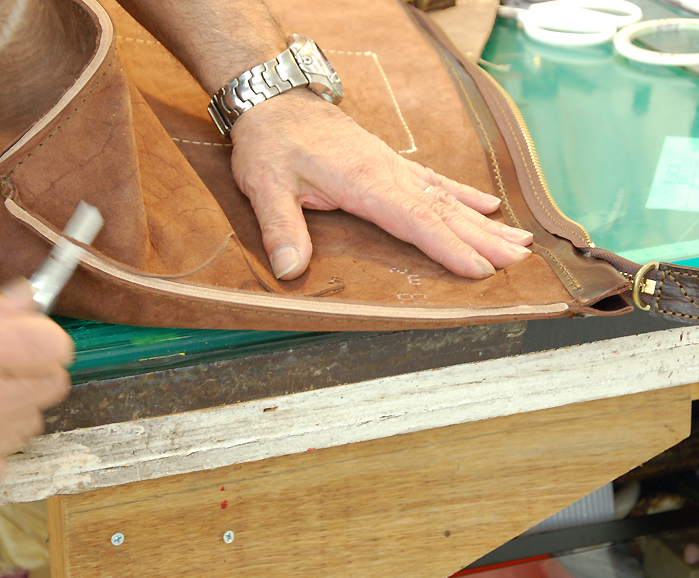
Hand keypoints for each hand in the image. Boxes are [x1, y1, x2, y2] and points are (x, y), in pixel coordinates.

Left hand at [230, 90, 533, 279]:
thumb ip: (280, 228)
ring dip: (484, 222)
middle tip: (519, 262)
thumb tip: (289, 270)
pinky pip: (436, 180)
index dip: (449, 248)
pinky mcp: (389, 162)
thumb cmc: (270, 143)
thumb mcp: (265, 186)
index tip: (480, 270)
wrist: (274, 100)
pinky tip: (488, 205)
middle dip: (483, 238)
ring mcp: (393, 165)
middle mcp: (388, 172)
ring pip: (448, 197)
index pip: (417, 220)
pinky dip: (464, 195)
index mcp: (364, 182)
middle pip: (444, 210)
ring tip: (519, 241)